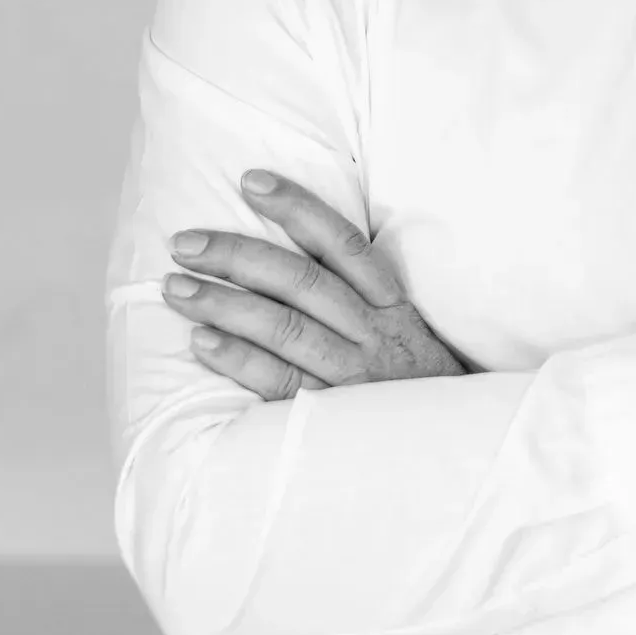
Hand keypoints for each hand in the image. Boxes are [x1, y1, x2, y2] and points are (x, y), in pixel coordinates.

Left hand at [162, 169, 472, 398]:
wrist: (459, 454)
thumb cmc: (420, 389)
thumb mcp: (408, 334)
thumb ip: (364, 301)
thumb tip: (299, 255)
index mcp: (391, 306)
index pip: (343, 244)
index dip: (297, 208)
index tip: (251, 181)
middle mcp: (373, 334)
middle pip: (301, 282)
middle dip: (238, 255)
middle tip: (185, 242)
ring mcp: (354, 377)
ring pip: (284, 328)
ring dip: (224, 303)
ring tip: (176, 287)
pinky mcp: (333, 419)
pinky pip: (279, 382)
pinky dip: (238, 360)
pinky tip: (201, 341)